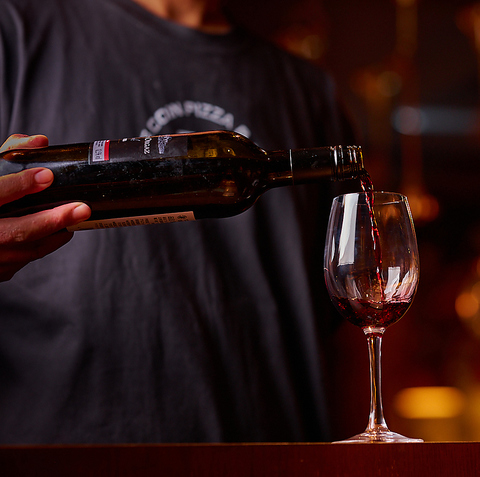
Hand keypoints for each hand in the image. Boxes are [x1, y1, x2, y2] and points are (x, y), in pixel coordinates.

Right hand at [0, 134, 90, 280]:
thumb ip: (10, 157)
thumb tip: (40, 142)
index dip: (20, 185)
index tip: (46, 175)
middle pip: (19, 231)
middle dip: (53, 220)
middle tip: (82, 209)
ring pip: (30, 249)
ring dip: (57, 233)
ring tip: (78, 216)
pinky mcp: (1, 271)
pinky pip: (29, 257)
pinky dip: (46, 243)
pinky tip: (60, 230)